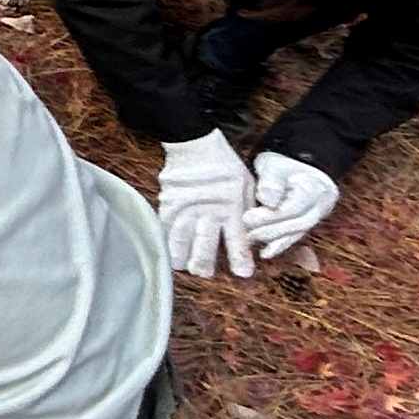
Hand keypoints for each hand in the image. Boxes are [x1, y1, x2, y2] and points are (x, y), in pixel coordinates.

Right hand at [157, 130, 255, 280]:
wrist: (196, 144)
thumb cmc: (225, 166)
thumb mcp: (247, 187)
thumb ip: (247, 212)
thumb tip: (254, 234)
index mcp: (232, 208)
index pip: (237, 241)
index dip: (240, 260)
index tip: (243, 274)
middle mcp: (208, 213)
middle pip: (204, 249)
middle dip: (204, 265)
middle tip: (204, 272)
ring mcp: (185, 210)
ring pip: (180, 244)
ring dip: (183, 258)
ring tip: (185, 265)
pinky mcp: (168, 206)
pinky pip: (165, 231)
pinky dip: (166, 243)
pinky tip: (168, 250)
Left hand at [244, 152, 340, 258]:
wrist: (295, 166)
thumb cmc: (281, 165)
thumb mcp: (273, 165)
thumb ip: (271, 181)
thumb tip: (267, 200)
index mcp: (316, 187)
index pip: (293, 208)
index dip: (270, 216)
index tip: (247, 218)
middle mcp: (321, 205)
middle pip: (297, 223)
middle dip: (270, 230)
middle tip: (247, 233)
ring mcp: (317, 216)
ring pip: (297, 232)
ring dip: (273, 239)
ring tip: (250, 240)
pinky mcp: (307, 224)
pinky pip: (295, 237)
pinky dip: (280, 245)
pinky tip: (265, 253)